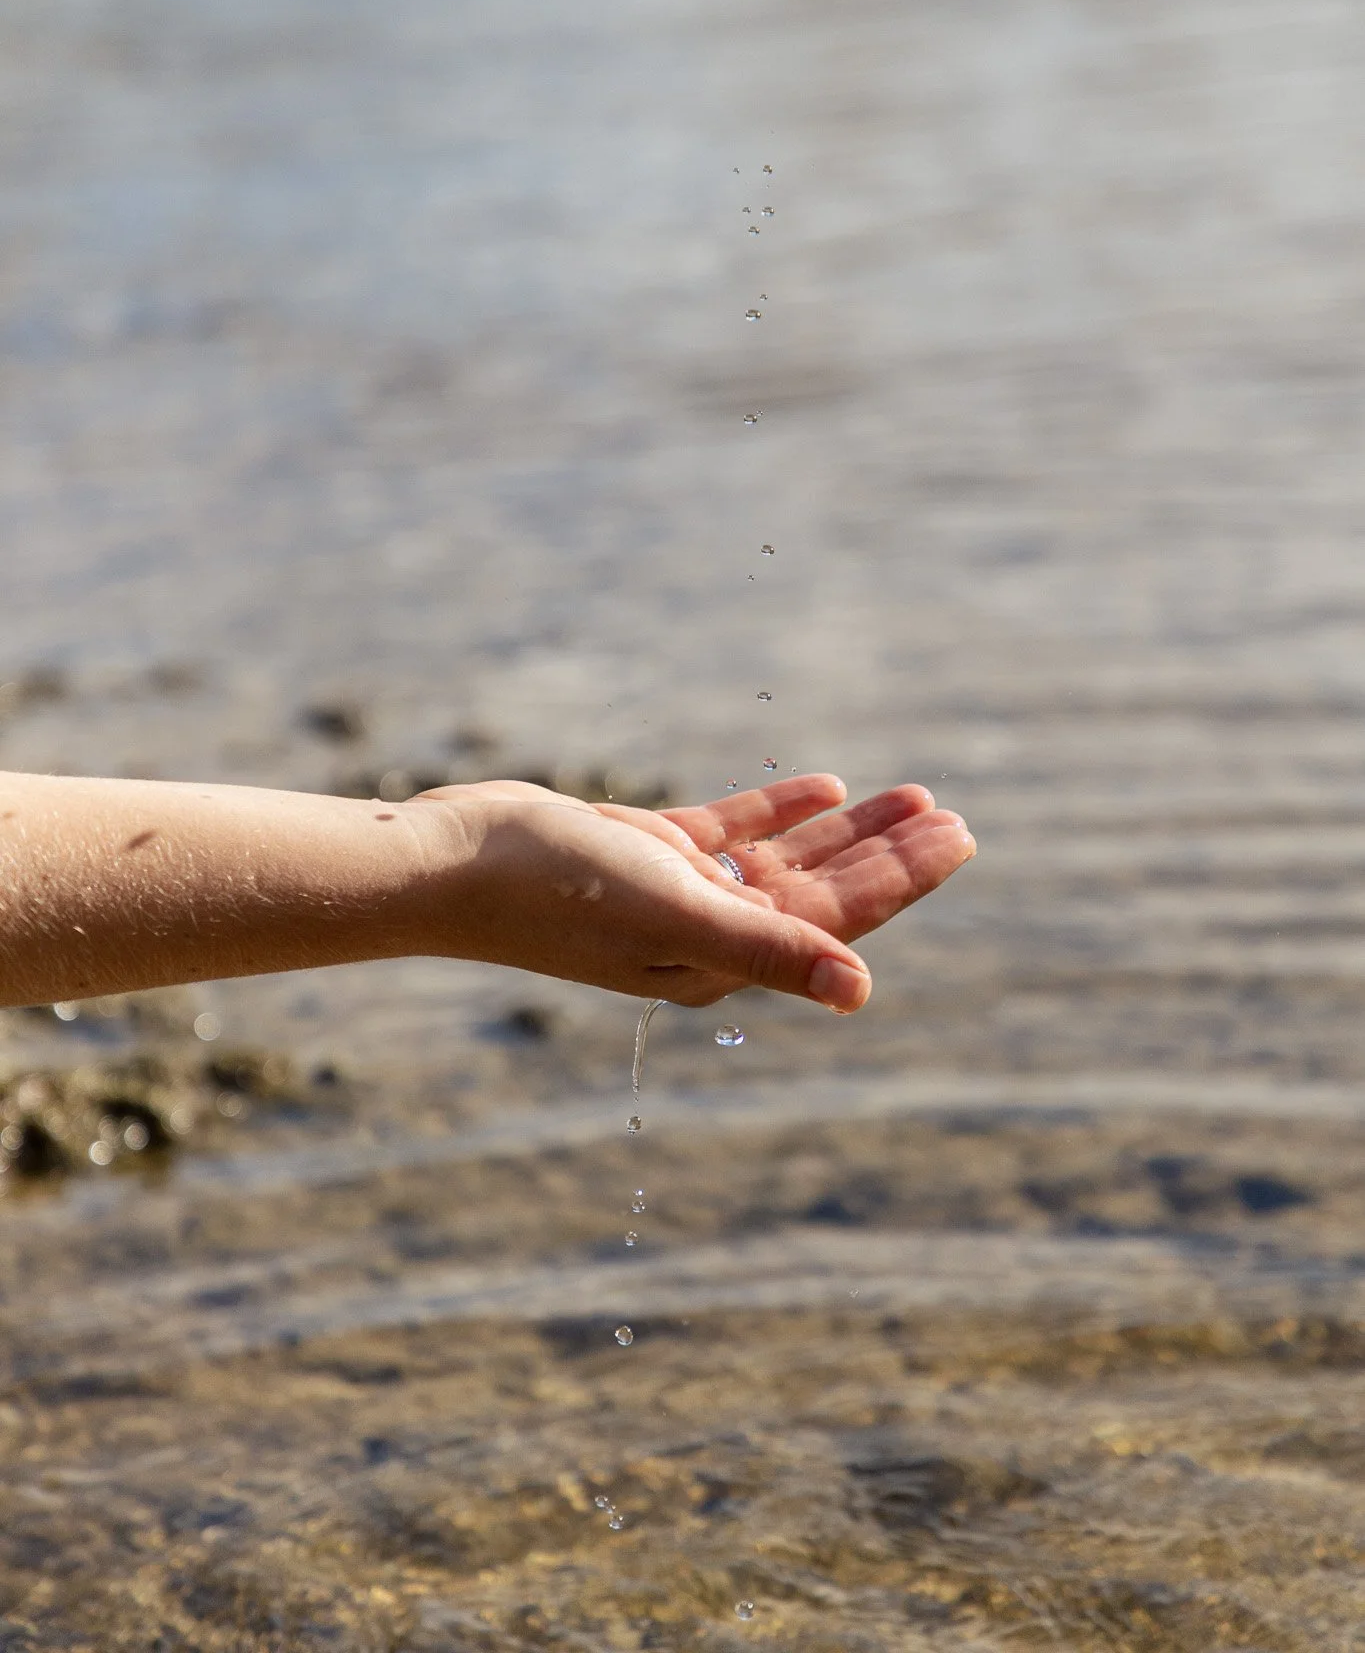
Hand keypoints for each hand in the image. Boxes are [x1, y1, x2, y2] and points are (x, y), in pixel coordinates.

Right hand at [409, 774, 973, 1013]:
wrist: (456, 862)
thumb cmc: (560, 894)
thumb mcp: (675, 916)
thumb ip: (769, 951)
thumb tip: (859, 992)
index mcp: (723, 959)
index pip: (835, 919)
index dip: (901, 879)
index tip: (957, 838)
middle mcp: (710, 931)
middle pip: (822, 890)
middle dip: (888, 854)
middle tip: (952, 814)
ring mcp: (678, 891)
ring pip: (785, 859)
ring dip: (845, 830)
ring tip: (909, 796)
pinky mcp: (647, 852)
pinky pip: (731, 831)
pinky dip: (780, 810)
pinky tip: (825, 786)